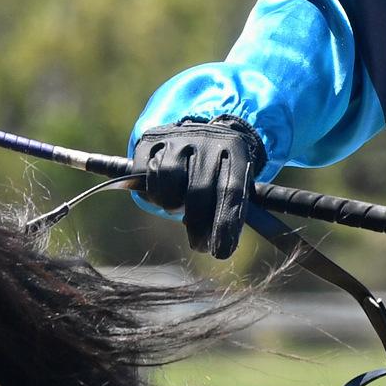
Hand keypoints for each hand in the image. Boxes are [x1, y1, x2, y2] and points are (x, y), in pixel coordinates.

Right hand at [130, 118, 261, 259]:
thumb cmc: (222, 171)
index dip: (225, 224)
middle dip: (198, 224)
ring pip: (169, 181)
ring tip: (179, 208)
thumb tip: (226, 247)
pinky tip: (164, 194)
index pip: (231, 190)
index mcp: (236, 149)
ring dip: (173, 205)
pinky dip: (154, 192)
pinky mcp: (152, 139)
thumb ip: (234, 211)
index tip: (221, 251)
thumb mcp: (238, 182)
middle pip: (199, 189)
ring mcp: (178, 136)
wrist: (202, 134)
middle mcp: (208, 138)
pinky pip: (146, 173)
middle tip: (200, 244)